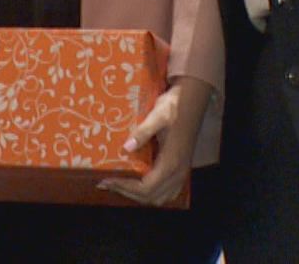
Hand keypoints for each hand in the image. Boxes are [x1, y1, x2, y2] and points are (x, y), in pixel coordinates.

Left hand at [99, 77, 209, 205]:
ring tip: (119, 185)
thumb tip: (127, 147)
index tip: (106, 181)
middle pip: (152, 197)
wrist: (192, 100)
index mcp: (171, 162)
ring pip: (161, 197)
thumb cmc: (174, 107)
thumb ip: (143, 132)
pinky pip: (168, 191)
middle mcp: (178, 172)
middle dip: (128, 194)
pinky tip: (137, 184)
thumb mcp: (157, 115)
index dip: (125, 188)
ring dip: (139, 196)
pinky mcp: (181, 168)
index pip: (146, 188)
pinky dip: (152, 193)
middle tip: (106, 183)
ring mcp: (182, 172)